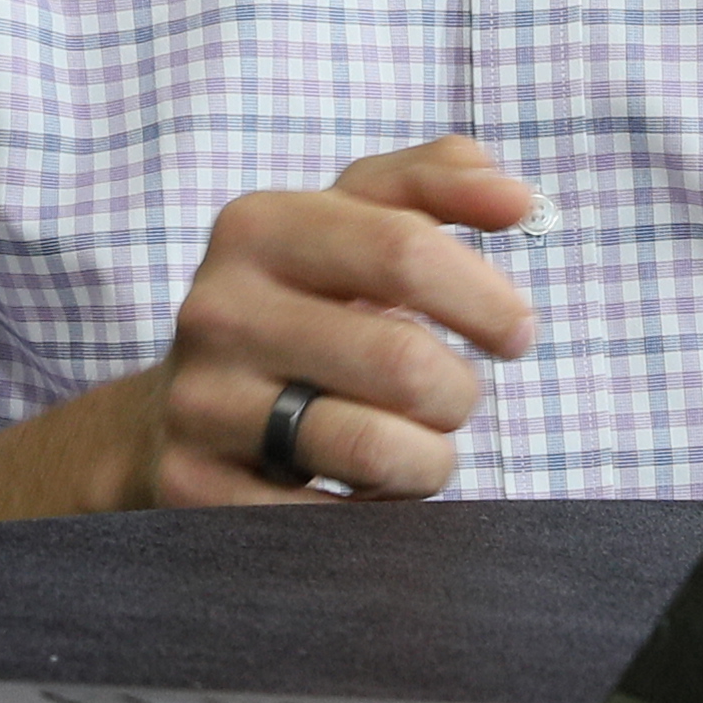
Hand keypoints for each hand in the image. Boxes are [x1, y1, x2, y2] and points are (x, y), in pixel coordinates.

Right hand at [0, 135, 541, 532]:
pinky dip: (375, 515)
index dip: (486, 299)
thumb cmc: (305, 304)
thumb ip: (441, 181)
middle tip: (453, 400)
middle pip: (404, 361)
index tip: (515, 333)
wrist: (180, 410)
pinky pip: (332, 522)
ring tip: (416, 448)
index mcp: (257, 225)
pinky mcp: (196, 489)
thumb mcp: (355, 219)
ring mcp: (200, 402)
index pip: (406, 251)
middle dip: (459, 394)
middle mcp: (216, 309)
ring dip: (429, 461)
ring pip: (374, 448)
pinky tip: (363, 492)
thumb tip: (522, 201)